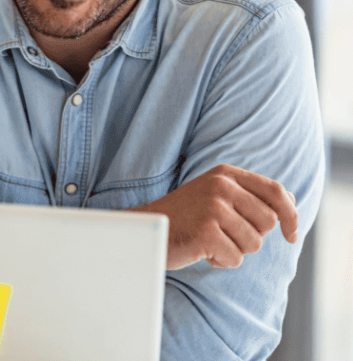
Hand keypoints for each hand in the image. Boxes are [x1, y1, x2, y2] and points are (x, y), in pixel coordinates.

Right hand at [131, 164, 297, 269]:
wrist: (144, 230)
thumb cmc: (184, 218)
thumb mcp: (215, 196)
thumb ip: (250, 195)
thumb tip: (291, 200)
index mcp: (225, 174)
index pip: (276, 191)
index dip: (291, 215)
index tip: (292, 235)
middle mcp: (220, 186)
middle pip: (269, 221)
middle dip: (253, 236)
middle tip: (225, 236)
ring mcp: (212, 207)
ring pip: (254, 243)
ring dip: (235, 250)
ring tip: (210, 242)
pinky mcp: (206, 232)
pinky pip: (235, 258)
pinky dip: (221, 261)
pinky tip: (201, 251)